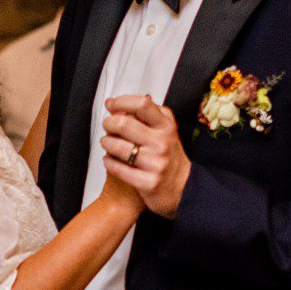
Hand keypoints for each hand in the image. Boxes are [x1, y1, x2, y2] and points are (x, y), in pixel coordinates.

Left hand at [100, 94, 190, 217]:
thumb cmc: (169, 156)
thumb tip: (116, 104)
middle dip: (109, 123)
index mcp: (166, 127)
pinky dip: (109, 162)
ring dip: (106, 143)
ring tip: (107, 143)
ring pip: (117, 147)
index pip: (142, 105)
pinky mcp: (148, 182)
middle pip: (124, 124)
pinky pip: (119, 169)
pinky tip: (109, 159)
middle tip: (107, 126)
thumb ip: (145, 114)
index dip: (122, 101)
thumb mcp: (165, 130)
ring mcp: (155, 164)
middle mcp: (162, 144)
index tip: (112, 104)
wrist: (184, 188)